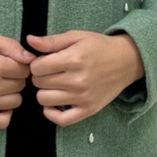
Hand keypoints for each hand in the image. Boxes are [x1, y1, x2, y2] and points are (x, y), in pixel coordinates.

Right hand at [0, 31, 33, 128]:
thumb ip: (10, 46)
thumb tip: (30, 59)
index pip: (24, 69)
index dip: (19, 63)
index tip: (8, 61)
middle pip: (20, 86)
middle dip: (14, 77)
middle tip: (0, 71)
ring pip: (15, 102)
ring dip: (10, 93)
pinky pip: (3, 122)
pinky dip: (4, 112)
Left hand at [27, 31, 143, 126]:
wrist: (126, 61)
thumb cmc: (99, 46)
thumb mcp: (76, 36)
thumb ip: (52, 41)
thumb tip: (29, 40)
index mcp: (73, 59)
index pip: (37, 67)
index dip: (36, 63)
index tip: (44, 61)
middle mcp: (77, 80)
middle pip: (39, 83)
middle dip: (40, 76)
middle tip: (50, 71)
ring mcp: (83, 97)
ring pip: (44, 100)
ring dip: (44, 92)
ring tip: (54, 84)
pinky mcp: (88, 110)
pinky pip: (61, 120)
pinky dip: (52, 113)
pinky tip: (55, 103)